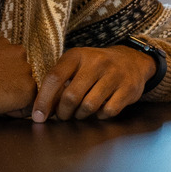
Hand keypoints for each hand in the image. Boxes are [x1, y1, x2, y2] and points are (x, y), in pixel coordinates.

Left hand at [31, 45, 153, 122]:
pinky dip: (100, 116)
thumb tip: (41, 109)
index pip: (54, 78)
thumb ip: (59, 81)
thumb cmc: (96, 66)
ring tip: (79, 114)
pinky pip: (108, 111)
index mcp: (78, 55)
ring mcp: (114, 75)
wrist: (132, 60)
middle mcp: (97, 62)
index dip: (43, 100)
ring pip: (89, 105)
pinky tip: (99, 111)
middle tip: (63, 116)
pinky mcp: (128, 88)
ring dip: (80, 115)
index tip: (38, 116)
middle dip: (63, 112)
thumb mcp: (76, 64)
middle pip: (71, 96)